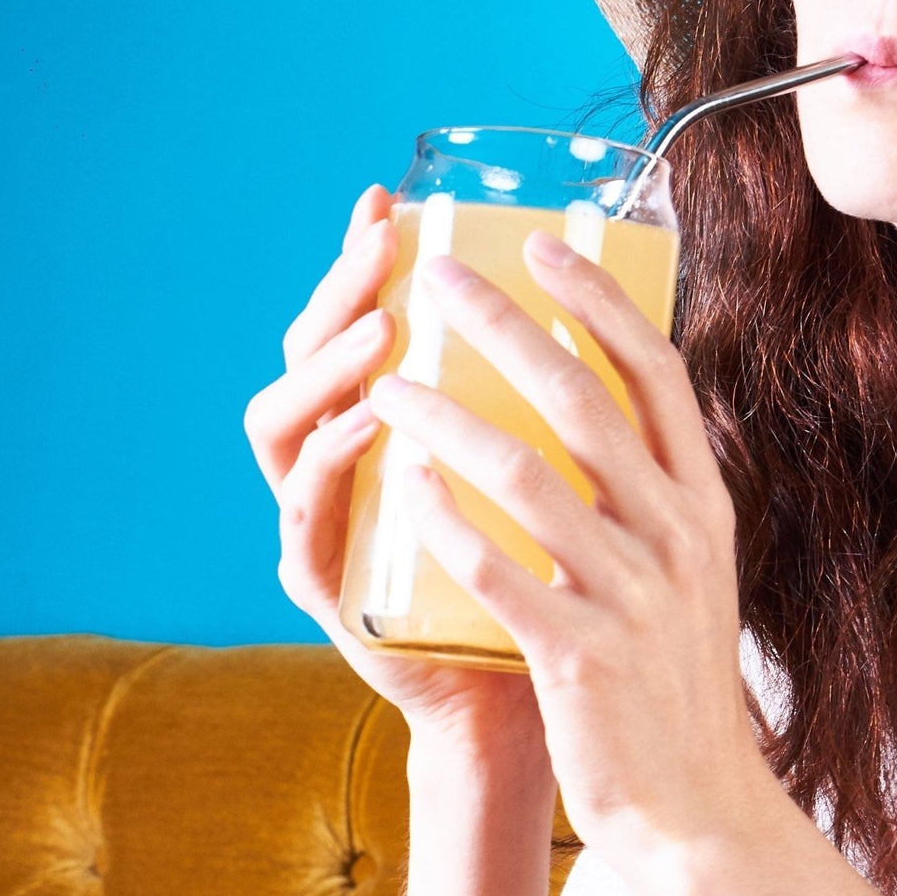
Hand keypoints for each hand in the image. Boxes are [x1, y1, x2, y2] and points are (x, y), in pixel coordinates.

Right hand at [243, 186, 548, 767]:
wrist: (526, 694)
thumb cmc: (546, 564)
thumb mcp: (552, 462)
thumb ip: (553, 389)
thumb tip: (613, 287)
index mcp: (389, 420)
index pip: (356, 322)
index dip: (359, 260)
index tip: (383, 200)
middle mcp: (344, 460)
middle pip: (308, 355)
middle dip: (338, 291)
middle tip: (380, 246)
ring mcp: (326, 521)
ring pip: (283, 428)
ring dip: (328, 369)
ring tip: (383, 329)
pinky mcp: (328, 592)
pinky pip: (307, 521)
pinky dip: (333, 470)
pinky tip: (374, 431)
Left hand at [367, 232, 777, 870]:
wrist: (695, 800)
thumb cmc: (671, 666)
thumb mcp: (688, 561)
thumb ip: (648, 483)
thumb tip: (590, 394)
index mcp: (702, 497)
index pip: (655, 369)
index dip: (597, 298)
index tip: (538, 245)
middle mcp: (675, 530)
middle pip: (582, 399)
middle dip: (503, 327)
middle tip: (438, 279)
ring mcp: (631, 592)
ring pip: (528, 474)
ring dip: (448, 418)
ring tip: (389, 384)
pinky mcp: (579, 655)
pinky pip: (497, 570)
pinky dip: (443, 519)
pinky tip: (400, 482)